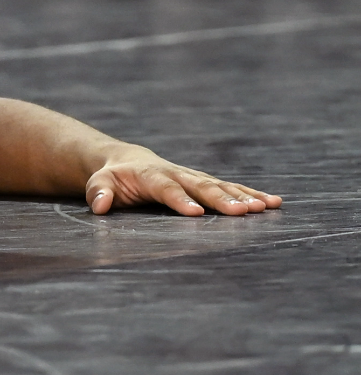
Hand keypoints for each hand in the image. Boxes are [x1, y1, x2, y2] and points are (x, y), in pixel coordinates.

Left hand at [84, 146, 281, 216]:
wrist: (129, 161)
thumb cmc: (114, 177)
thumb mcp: (100, 182)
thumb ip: (99, 192)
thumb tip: (99, 206)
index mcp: (152, 176)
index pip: (168, 188)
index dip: (181, 200)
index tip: (195, 213)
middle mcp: (179, 174)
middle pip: (203, 187)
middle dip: (223, 200)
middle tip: (245, 212)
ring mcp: (195, 178)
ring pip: (222, 186)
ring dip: (245, 197)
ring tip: (266, 207)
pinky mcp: (207, 183)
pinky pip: (232, 188)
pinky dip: (252, 194)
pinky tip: (274, 203)